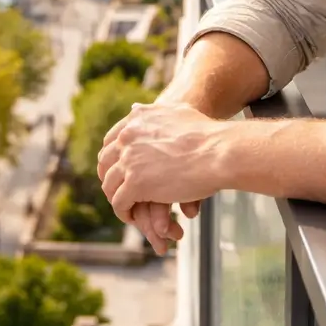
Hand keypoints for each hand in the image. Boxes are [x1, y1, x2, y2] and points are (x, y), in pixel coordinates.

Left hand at [97, 102, 228, 253]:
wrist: (219, 151)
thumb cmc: (207, 134)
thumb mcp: (176, 111)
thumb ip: (154, 112)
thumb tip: (135, 108)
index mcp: (136, 119)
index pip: (111, 141)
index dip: (113, 159)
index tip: (119, 171)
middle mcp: (127, 137)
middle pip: (105, 163)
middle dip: (110, 179)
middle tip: (118, 191)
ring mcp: (129, 160)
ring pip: (110, 185)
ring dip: (116, 198)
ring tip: (127, 207)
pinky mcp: (135, 183)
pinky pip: (119, 202)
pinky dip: (124, 212)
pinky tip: (133, 217)